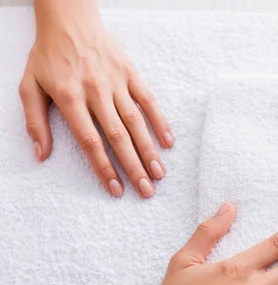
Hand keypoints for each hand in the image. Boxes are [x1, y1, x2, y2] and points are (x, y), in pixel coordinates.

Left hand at [20, 0, 172, 197]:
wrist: (68, 19)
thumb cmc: (47, 56)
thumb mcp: (28, 87)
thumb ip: (34, 123)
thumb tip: (41, 155)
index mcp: (69, 99)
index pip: (90, 141)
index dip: (104, 168)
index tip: (116, 190)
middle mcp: (95, 93)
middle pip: (118, 137)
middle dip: (133, 167)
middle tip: (146, 191)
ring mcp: (116, 83)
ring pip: (135, 122)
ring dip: (149, 149)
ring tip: (160, 173)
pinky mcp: (130, 73)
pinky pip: (148, 100)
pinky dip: (159, 121)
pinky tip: (168, 141)